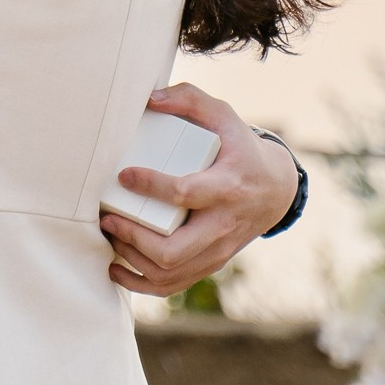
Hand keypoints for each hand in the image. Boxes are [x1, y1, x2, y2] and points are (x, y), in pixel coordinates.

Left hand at [99, 79, 300, 299]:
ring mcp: (217, 249)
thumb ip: (189, 100)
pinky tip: (117, 268)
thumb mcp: (224, 116)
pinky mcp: (210, 263)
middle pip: (174, 249)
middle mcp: (223, 224)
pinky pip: (174, 285)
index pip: (186, 193)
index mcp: (228, 186)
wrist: (275, 189)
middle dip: (133, 238)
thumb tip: (150, 99)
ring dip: (132, 260)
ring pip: (171, 272)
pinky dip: (141, 283)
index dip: (152, 186)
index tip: (124, 175)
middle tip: (108, 218)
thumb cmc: (240, 148)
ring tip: (110, 236)